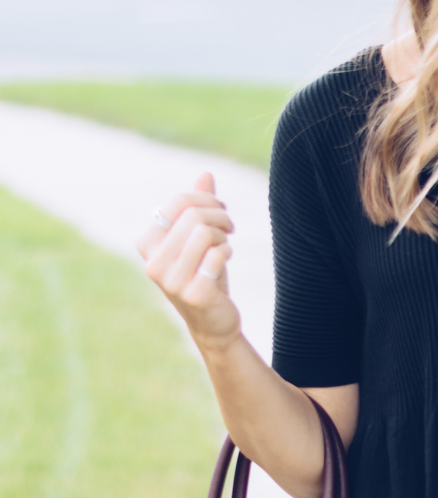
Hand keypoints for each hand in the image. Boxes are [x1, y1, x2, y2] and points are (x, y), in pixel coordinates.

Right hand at [137, 171, 239, 351]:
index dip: (206, 200)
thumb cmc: (203, 275)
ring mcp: (171, 281)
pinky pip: (217, 255)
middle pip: (193, 216)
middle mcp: (153, 263)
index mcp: (147, 244)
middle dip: (219, 215)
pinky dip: (226, 252)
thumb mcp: (198, 240)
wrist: (212, 322)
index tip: (220, 210)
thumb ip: (199, 208)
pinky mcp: (193, 295)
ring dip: (223, 234)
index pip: (178, 202)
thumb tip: (206, 175)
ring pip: (203, 233)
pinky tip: (225, 260)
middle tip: (229, 226)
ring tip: (226, 242)